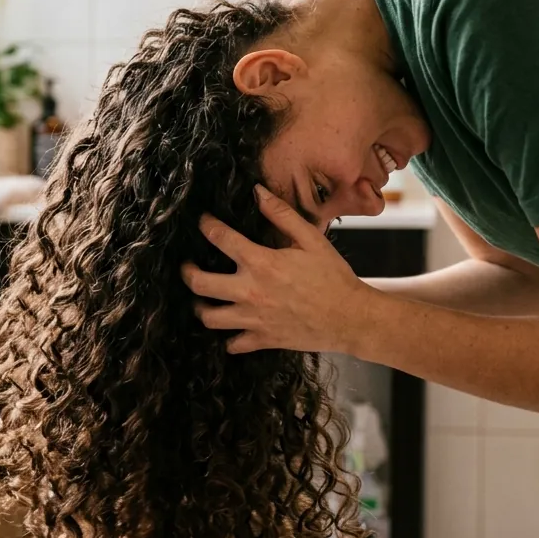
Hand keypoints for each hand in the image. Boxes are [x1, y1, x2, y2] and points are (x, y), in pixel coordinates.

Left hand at [181, 185, 371, 354]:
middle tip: (188, 267)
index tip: (204, 222)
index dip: (207, 226)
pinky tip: (231, 329)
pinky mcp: (262, 340)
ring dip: (201, 308)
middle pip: (200, 284)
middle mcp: (250, 292)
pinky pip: (232, 344)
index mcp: (261, 263)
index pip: (220, 238)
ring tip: (203, 300)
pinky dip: (228, 339)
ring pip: (209, 318)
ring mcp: (253, 319)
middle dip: (188, 273)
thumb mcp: (311, 239)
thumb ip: (282, 215)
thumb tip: (258, 192)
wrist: (350, 318)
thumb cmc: (334, 278)